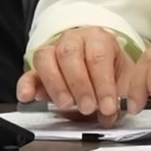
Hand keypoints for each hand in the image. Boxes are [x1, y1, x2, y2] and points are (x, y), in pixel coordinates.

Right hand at [17, 27, 132, 125]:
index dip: (103, 84)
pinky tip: (28, 97)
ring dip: (56, 84)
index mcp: (98, 39)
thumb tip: (119, 111)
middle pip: (70, 55)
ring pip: (46, 59)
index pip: (98, 57)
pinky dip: (25, 86)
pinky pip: (27, 74)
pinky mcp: (36, 69)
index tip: (108, 106)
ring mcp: (52, 52)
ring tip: (66, 104)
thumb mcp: (125, 78)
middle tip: (88, 107)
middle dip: (79, 84)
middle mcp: (73, 40)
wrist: (95, 65)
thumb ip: (124, 94)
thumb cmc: (110, 69)